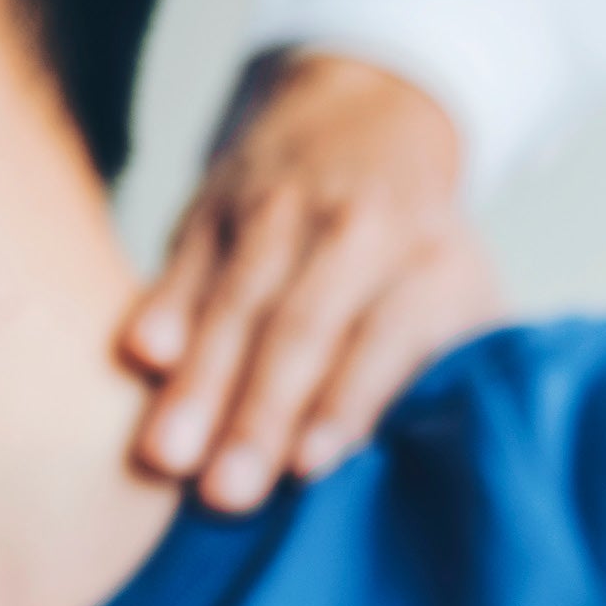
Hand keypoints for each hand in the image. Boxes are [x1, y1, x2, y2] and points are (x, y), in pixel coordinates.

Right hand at [122, 52, 502, 511]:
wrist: (370, 112)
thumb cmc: (422, 246)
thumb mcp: (466, 289)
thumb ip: (455, 363)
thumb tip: (447, 461)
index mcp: (427, 260)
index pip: (386, 336)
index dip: (348, 400)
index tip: (308, 467)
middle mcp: (356, 230)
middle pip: (302, 327)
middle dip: (260, 412)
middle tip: (225, 493)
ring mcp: (279, 212)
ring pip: (237, 301)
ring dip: (201, 381)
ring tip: (166, 456)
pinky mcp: (215, 204)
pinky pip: (187, 262)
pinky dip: (163, 307)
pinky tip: (140, 358)